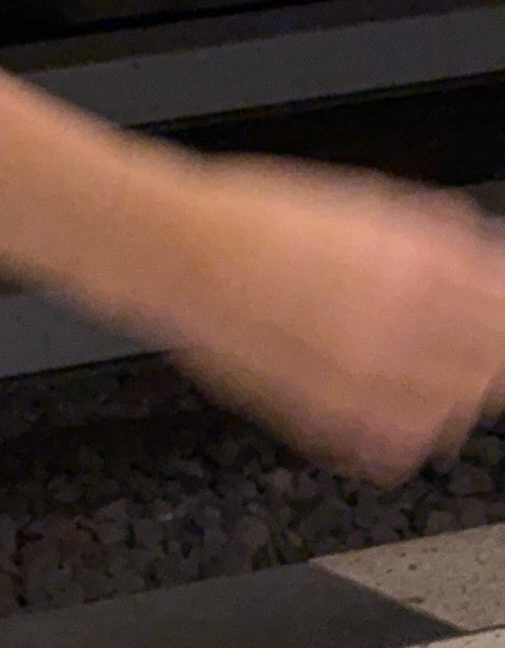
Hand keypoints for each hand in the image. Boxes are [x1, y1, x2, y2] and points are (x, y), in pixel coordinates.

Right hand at [154, 156, 504, 478]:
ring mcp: (362, 381)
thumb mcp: (358, 200)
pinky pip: (394, 448)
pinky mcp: (323, 417)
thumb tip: (478, 249)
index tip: (491, 312)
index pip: (501, 313)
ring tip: (423, 371)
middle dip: (485, 358)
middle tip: (466, 346)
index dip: (499, 315)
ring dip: (449, 396)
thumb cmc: (251, 218)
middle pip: (489, 372)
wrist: (176, 252)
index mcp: (416, 271)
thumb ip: (430, 233)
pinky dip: (401, 433)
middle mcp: (398, 331)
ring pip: (450, 417)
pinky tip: (386, 404)